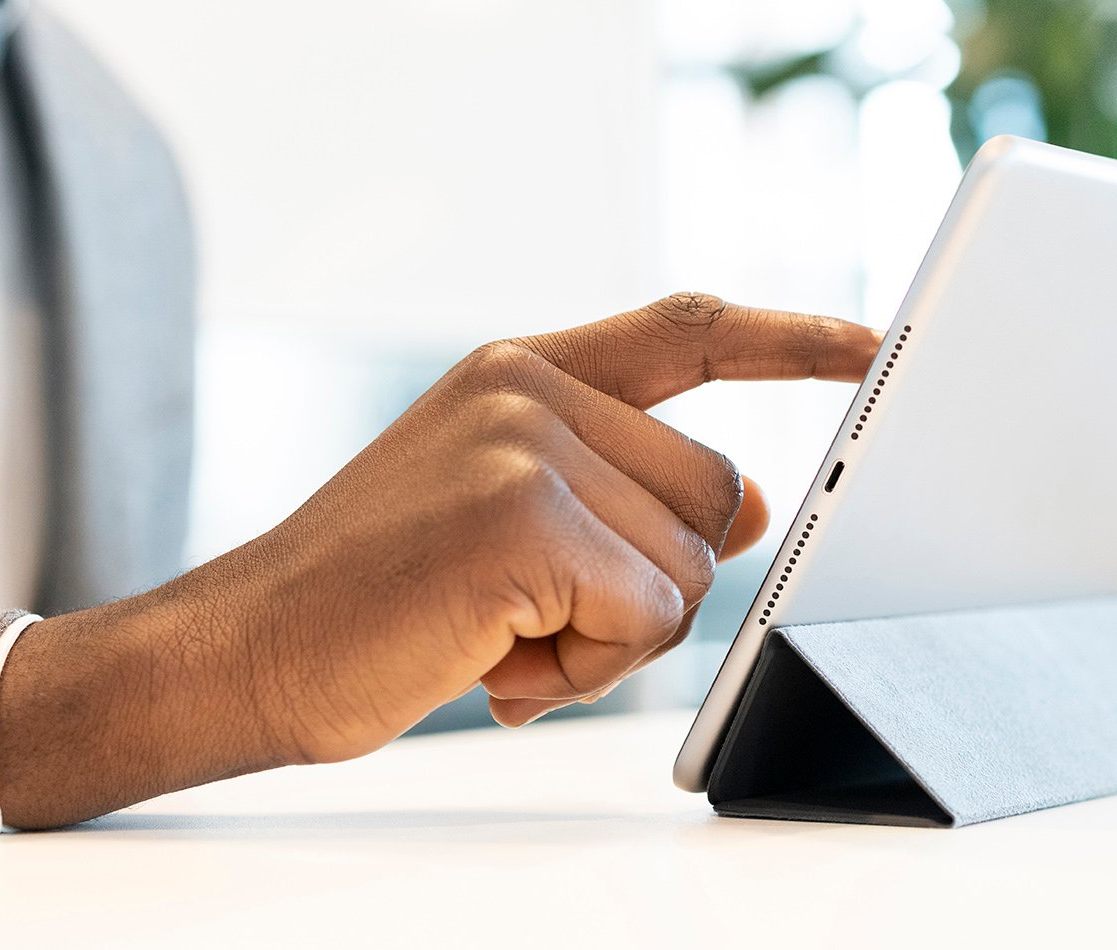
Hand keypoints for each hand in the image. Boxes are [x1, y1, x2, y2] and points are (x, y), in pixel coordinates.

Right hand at [0, 293, 879, 827]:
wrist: (247, 649)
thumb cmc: (368, 597)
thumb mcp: (501, 517)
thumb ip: (621, 491)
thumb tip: (756, 504)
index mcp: (516, 372)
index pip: (684, 331)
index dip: (788, 339)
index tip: (870, 349)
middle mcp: (525, 390)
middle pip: (711, 492)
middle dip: (653, 583)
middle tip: (539, 619)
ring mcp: (522, 446)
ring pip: (686, 565)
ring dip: (611, 636)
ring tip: (500, 637)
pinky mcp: (520, 520)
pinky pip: (643, 616)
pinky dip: (584, 667)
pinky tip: (493, 663)